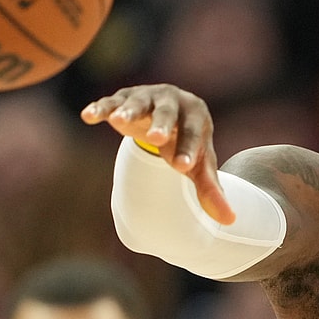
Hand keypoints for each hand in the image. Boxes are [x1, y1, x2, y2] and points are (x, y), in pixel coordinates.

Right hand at [80, 84, 234, 223]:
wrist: (168, 116)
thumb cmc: (185, 144)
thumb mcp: (199, 165)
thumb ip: (211, 191)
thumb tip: (230, 222)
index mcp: (196, 115)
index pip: (193, 135)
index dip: (188, 150)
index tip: (183, 167)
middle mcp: (172, 100)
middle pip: (167, 114)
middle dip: (161, 125)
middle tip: (156, 138)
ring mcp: (146, 97)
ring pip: (137, 103)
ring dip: (127, 110)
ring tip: (116, 120)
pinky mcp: (123, 99)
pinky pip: (111, 103)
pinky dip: (101, 109)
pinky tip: (88, 116)